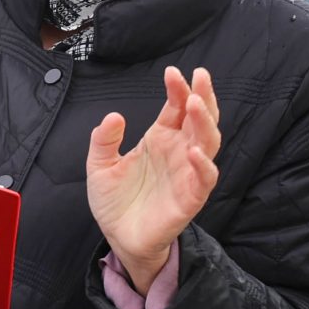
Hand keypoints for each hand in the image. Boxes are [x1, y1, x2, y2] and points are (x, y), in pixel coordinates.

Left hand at [87, 65, 221, 291]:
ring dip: (205, 123)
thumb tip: (113, 116)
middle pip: (200, 118)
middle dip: (202, 96)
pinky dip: (203, 164)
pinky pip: (205, 178)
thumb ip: (103, 140)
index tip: (172, 72)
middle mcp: (179, 151)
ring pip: (208, 142)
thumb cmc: (115, 200)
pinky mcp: (191, 197)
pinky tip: (194, 150)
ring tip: (195, 105)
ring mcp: (188, 172)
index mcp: (161, 138)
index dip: (178, 89)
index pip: (176, 107)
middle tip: (199, 76)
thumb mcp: (99, 165)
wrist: (119, 237)